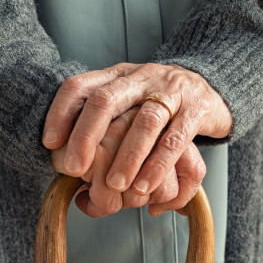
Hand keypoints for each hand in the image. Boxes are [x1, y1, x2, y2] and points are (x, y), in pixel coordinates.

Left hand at [43, 63, 231, 207]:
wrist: (213, 88)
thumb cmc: (159, 105)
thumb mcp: (128, 104)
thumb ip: (101, 129)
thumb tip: (70, 174)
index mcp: (117, 76)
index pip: (80, 85)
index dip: (60, 112)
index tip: (49, 143)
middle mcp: (141, 78)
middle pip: (106, 100)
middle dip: (86, 136)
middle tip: (73, 169)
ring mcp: (171, 90)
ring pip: (145, 121)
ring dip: (127, 156)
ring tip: (115, 187)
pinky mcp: (197, 108)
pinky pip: (176, 138)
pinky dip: (159, 164)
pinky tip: (145, 187)